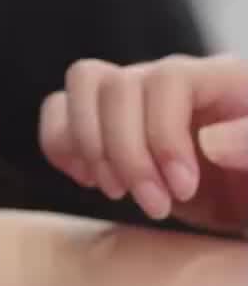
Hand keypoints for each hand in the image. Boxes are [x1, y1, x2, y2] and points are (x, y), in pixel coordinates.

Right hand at [39, 54, 247, 232]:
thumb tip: (209, 140)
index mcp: (224, 80)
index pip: (168, 80)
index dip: (164, 135)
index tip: (184, 188)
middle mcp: (174, 81)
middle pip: (116, 85)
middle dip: (125, 154)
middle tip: (156, 206)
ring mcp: (138, 100)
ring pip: (83, 85)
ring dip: (88, 147)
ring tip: (118, 192)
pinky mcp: (111, 126)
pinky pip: (61, 110)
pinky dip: (62, 145)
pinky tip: (89, 180)